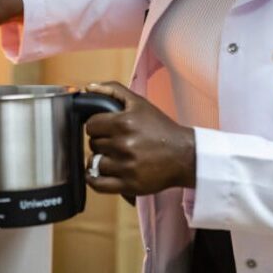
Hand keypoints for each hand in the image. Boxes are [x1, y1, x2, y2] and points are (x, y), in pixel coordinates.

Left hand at [85, 82, 195, 196]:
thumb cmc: (160, 128)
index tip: (104, 128)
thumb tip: (88, 88)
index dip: (96, 126)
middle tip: (113, 141)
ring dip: (100, 159)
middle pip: (93, 143)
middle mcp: (123, 145)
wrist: (184, 155)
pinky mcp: (129, 185)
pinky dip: (93, 179)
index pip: (91, 125)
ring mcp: (126, 167)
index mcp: (123, 123)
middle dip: (100, 141)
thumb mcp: (139, 103)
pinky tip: (97, 173)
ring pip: (95, 162)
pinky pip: (98, 184)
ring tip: (112, 156)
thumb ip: (113, 90)